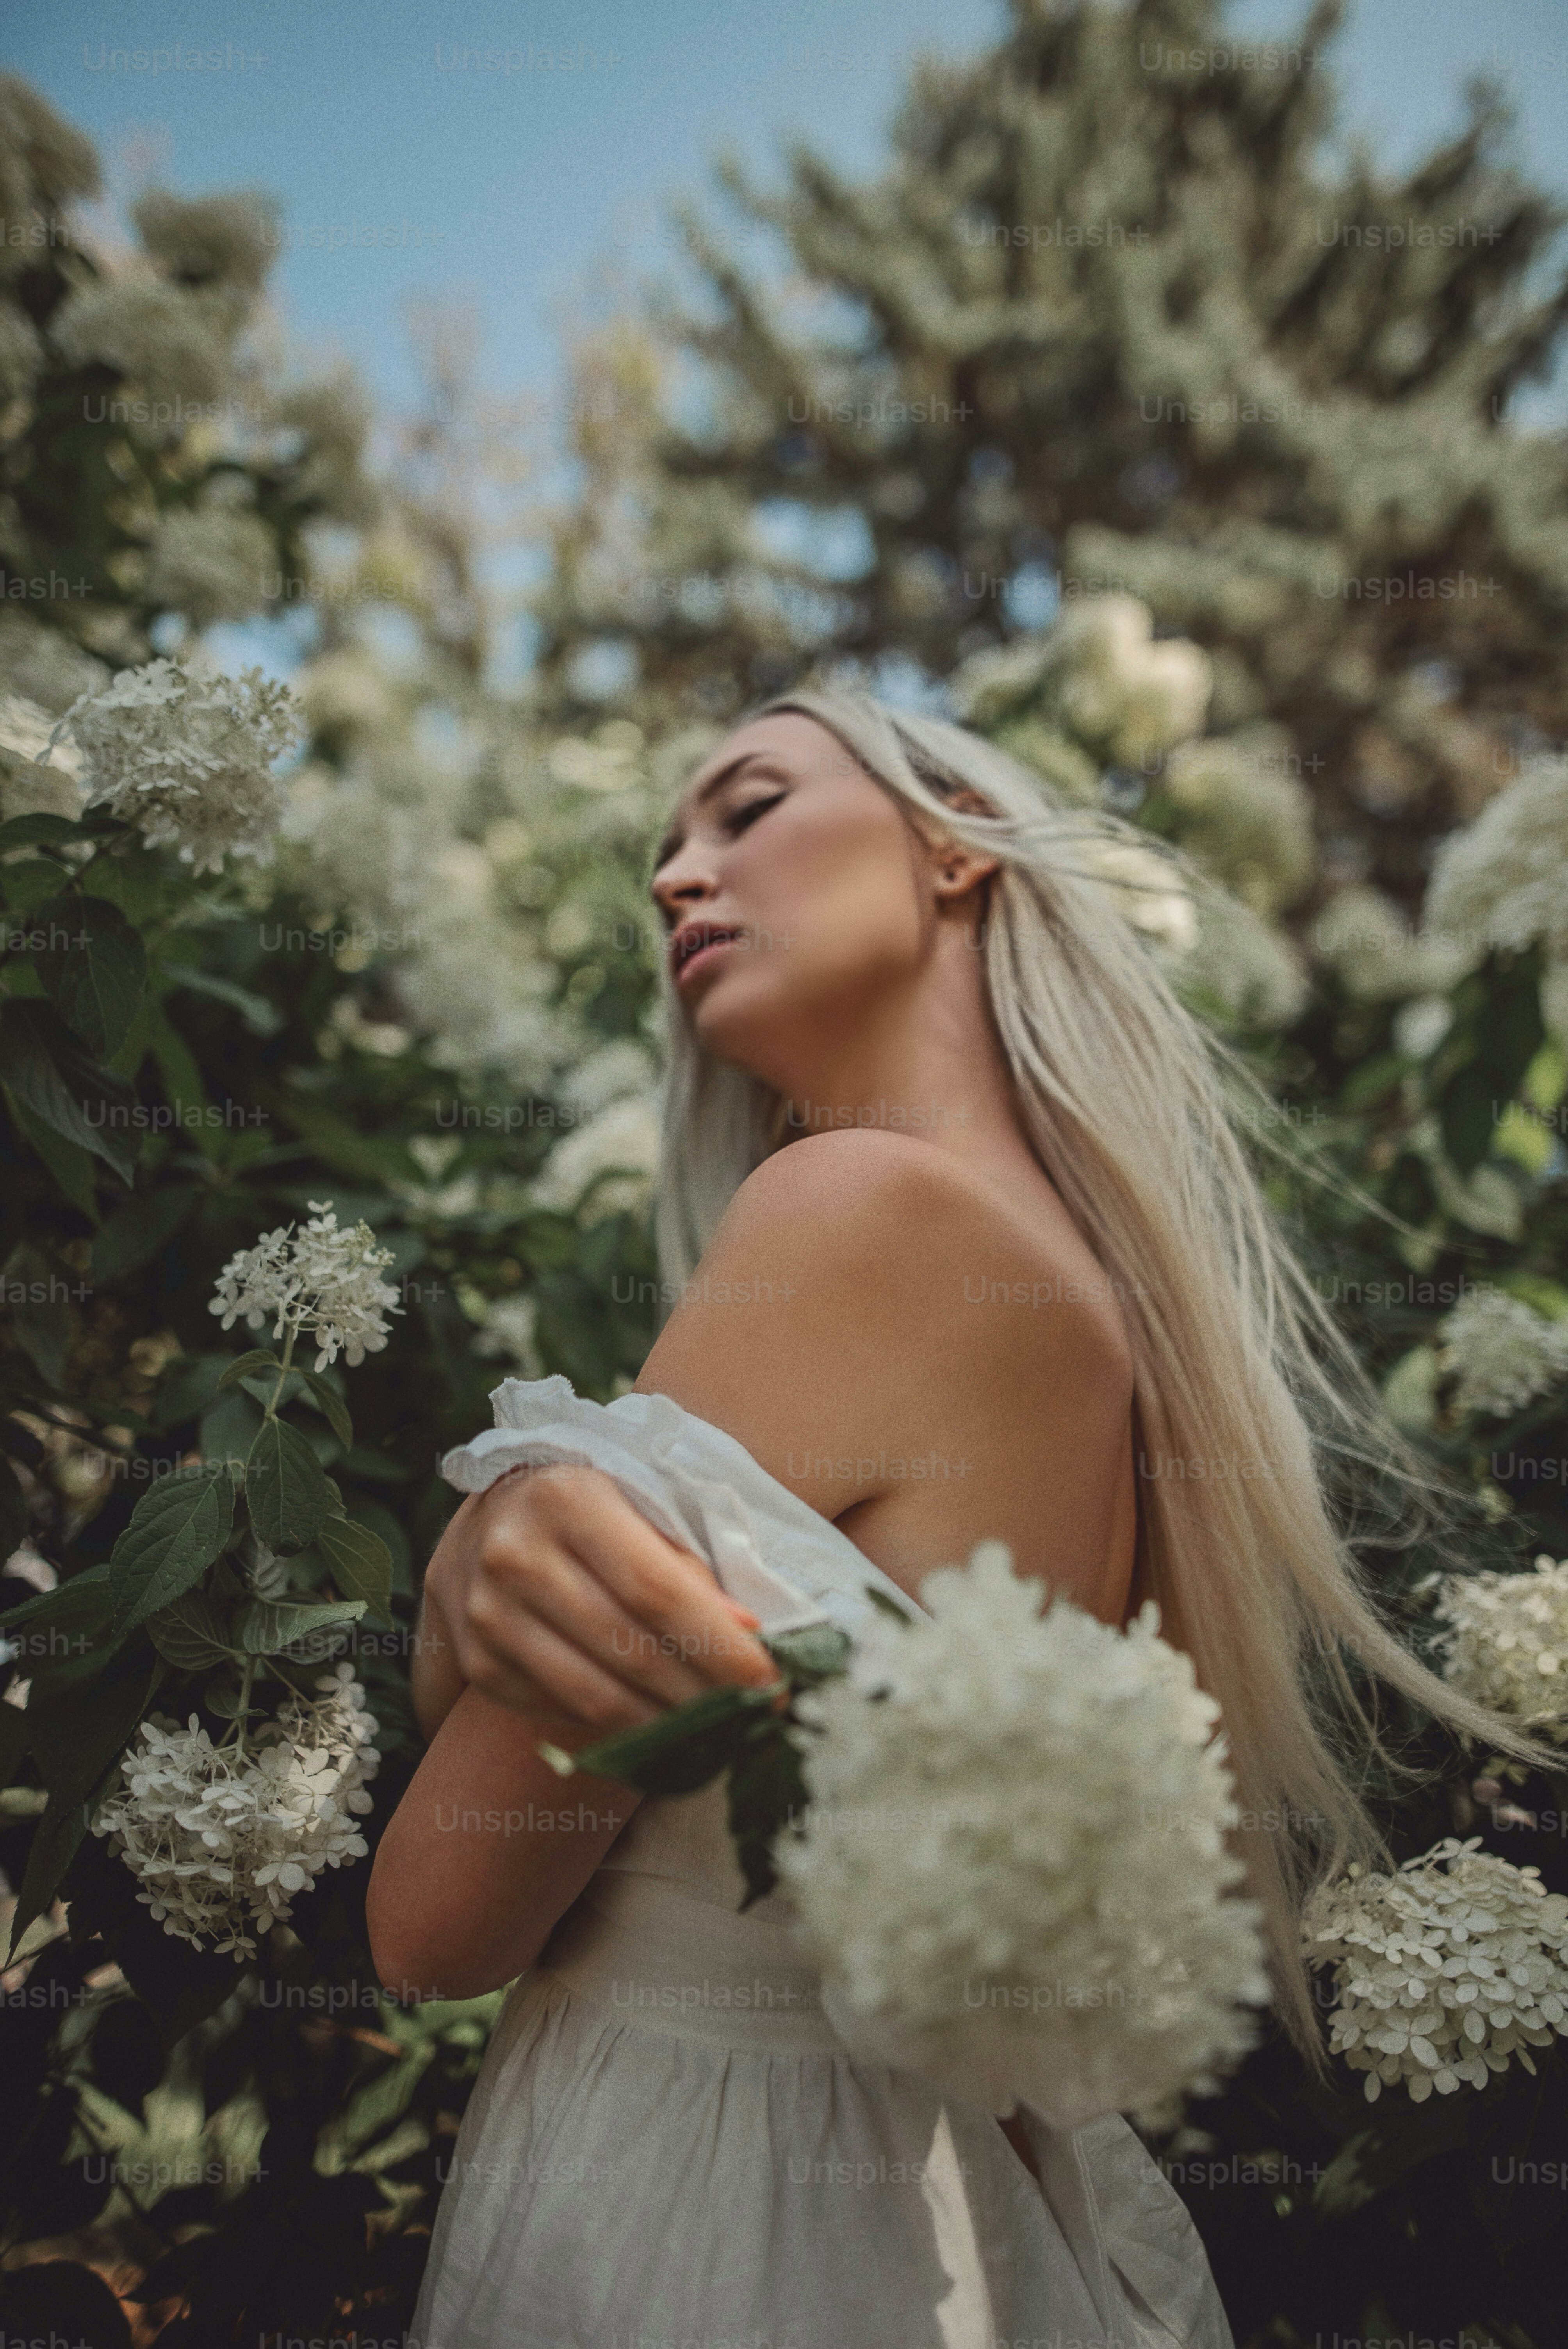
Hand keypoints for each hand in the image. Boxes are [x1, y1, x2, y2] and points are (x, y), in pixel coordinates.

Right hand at [425, 1464, 780, 1745]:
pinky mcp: (480, 1665)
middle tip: (756, 1714)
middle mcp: (516, 1556)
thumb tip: (748, 1630)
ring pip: (597, 1697)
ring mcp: (489, 1616)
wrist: (489, 1522)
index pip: (656, 1590)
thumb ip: (690, 1561)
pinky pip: (563, 1713)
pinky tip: (660, 1725)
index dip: (719, 1646)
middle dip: (706, 1694)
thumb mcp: (640, 1502)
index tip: (771, 1682)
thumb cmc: (591, 1505)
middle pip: (630, 1650)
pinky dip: (620, 1727)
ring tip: (719, 1729)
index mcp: (567, 1499)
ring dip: (670, 1725)